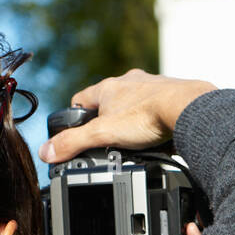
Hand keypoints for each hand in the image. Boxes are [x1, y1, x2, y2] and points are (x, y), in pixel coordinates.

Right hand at [40, 70, 215, 163]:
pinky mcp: (171, 98)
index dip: (75, 118)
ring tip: (133, 143)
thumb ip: (74, 143)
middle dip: (106, 122)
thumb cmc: (147, 116)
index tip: (76, 132)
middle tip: (107, 143)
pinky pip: (157, 111)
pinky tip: (156, 138)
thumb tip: (46, 151)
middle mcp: (130, 83)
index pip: (81, 100)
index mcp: (108, 88)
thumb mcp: (103, 134)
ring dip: (132, 121)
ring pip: (134, 105)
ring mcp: (152, 89)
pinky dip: (154, 124)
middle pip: (109, 103)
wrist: (188, 110)